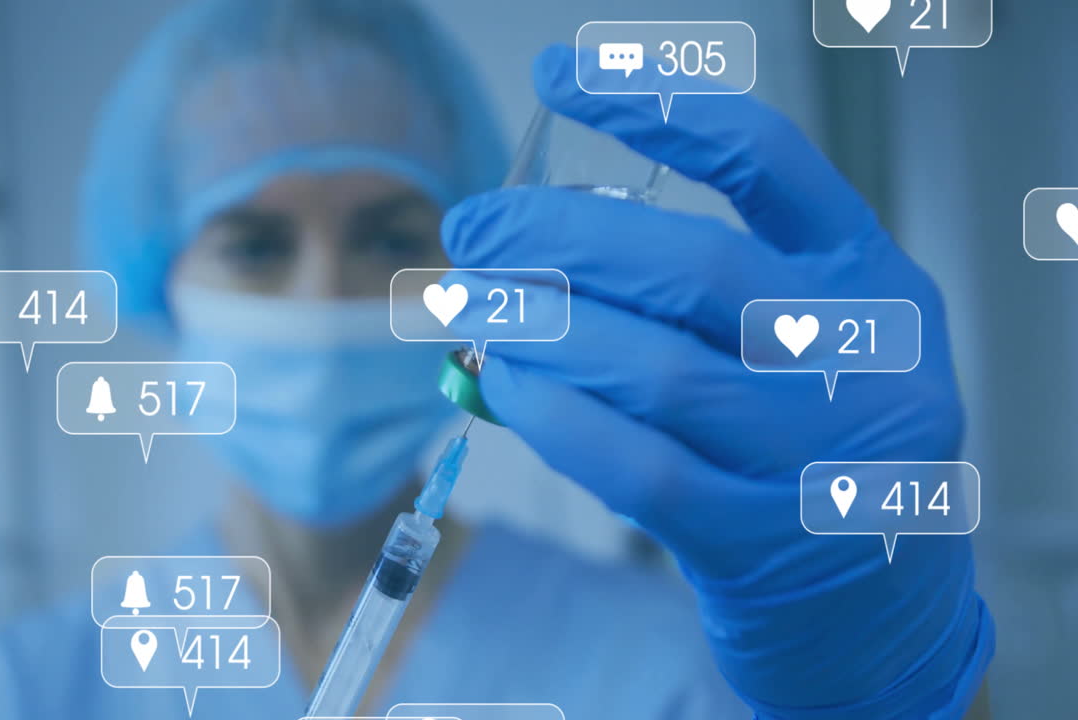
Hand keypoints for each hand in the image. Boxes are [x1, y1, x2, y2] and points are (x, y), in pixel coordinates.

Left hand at [441, 45, 993, 718]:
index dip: (655, 106)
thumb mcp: (800, 341)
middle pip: (689, 266)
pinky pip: (632, 462)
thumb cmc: (810, 440)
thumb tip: (531, 243)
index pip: (765, 159)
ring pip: (652, 368)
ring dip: (538, 330)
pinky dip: (554, 417)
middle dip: (555, 238)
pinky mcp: (758, 537)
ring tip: (474, 305)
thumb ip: (700, 290)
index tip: (561, 74)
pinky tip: (508, 388)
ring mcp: (817, 454)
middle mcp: (861, 355)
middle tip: (474, 228)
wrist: (873, 602)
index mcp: (869, 275)